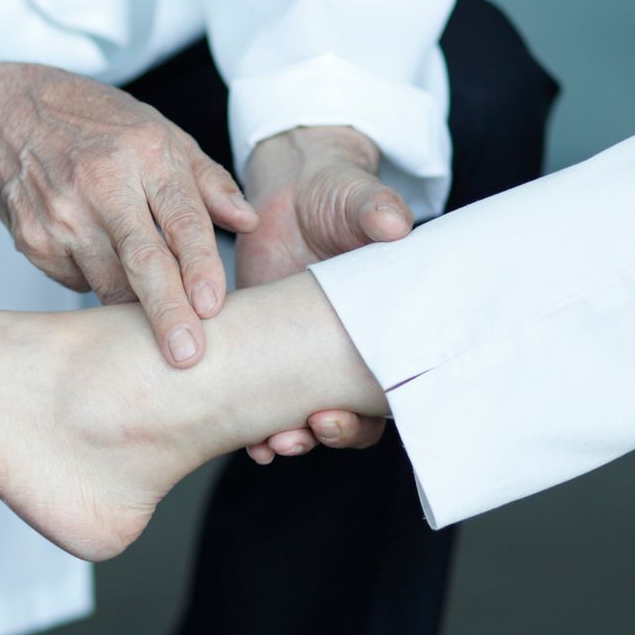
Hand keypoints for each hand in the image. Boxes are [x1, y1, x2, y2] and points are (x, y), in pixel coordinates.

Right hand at [0, 60, 258, 367]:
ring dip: (136, 304)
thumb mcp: (162, 134)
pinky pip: (79, 281)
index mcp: (146, 155)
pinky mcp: (34, 240)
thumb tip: (248, 221)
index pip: (181, 219)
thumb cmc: (100, 127)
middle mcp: (102, 185)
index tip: (212, 305)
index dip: (199, 265)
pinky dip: (97, 280)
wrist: (11, 117)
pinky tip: (95, 252)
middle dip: (167, 313)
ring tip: (156, 309)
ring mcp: (63, 215)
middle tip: (188, 356)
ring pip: (110, 283)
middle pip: (142, 261)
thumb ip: (209, 182)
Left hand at [237, 126, 410, 462]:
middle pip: (349, 416)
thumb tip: (396, 224)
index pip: (387, 389)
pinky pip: (260, 394)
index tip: (333, 415)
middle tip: (297, 435)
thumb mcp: (360, 200)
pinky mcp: (266, 347)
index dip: (367, 413)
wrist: (295, 189)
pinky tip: (238, 431)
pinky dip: (250, 417)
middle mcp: (346, 352)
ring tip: (268, 445)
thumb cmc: (340, 196)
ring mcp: (304, 355)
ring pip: (302, 415)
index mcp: (382, 328)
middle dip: (326, 434)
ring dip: (287, 437)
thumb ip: (378, 211)